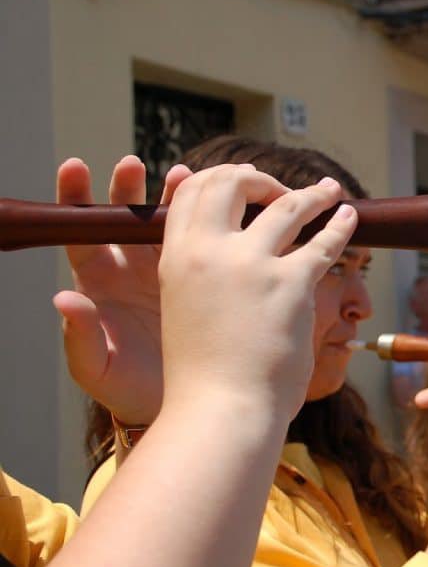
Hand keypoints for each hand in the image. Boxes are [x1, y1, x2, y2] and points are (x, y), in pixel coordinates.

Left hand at [53, 156, 191, 424]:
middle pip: (124, 217)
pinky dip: (211, 217)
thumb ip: (80, 338)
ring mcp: (165, 269)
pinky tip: (223, 201)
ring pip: (165, 221)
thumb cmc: (130, 390)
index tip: (76, 166)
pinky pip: (204, 238)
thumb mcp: (99, 370)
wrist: (184, 401)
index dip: (76, 198)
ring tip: (181, 173)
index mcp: (98, 283)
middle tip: (133, 165)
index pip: (81, 232)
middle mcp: (129, 268)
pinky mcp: (199, 275)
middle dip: (127, 187)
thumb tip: (64, 299)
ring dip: (172, 194)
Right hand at [159, 166, 356, 421]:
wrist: (220, 412)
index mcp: (176, 258)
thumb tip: (229, 253)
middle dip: (260, 177)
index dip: (219, 178)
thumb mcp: (182, 308)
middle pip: (233, 183)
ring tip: (329, 191)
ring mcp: (252, 265)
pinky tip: (350, 218)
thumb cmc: (204, 374)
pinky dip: (341, 225)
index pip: (192, 192)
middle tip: (280, 189)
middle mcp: (210, 252)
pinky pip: (324, 242)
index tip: (242, 183)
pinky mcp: (292, 284)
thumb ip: (200, 273)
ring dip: (312, 195)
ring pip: (288, 206)